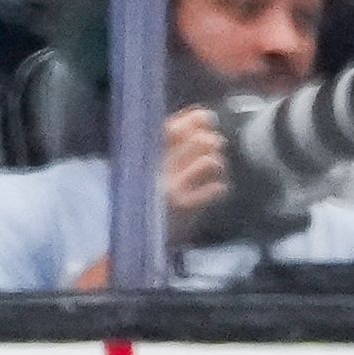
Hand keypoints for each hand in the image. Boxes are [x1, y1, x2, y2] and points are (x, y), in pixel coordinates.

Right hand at [158, 102, 231, 241]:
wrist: (134, 239)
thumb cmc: (146, 198)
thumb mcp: (150, 166)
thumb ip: (171, 140)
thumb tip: (199, 115)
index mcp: (147, 154)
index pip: (176, 125)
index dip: (197, 119)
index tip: (205, 122)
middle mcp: (158, 168)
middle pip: (200, 140)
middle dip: (213, 143)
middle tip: (212, 152)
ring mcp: (172, 187)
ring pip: (210, 160)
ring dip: (217, 165)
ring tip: (212, 174)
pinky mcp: (185, 206)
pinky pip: (216, 188)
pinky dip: (219, 188)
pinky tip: (212, 193)